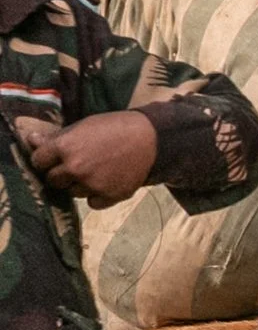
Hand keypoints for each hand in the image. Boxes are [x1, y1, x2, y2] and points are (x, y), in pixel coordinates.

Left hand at [15, 111, 156, 206]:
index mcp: (65, 147)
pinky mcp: (109, 196)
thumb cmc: (117, 127)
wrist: (154, 139)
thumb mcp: (85, 126)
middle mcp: (75, 168)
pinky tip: (108, 181)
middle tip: (79, 165)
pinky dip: (97, 196)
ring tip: (98, 171)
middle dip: (62, 174)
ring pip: (72, 193)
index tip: (55, 158)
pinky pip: (92, 203)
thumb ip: (58, 137)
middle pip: (53, 180)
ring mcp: (92, 184)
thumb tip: (30, 140)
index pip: (38, 161)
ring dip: (80, 185)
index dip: (46, 159)